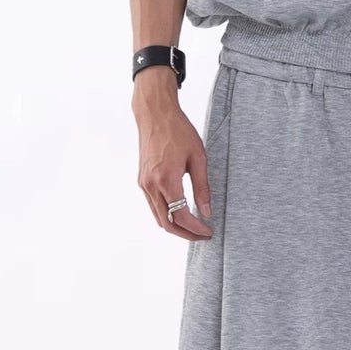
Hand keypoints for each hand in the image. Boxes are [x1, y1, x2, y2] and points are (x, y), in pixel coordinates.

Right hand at [133, 77, 213, 238]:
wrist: (155, 114)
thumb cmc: (179, 131)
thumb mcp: (198, 158)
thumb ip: (202, 187)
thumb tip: (207, 212)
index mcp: (166, 179)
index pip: (181, 216)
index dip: (196, 228)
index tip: (209, 231)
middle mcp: (150, 185)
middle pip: (166, 223)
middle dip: (186, 234)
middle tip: (203, 235)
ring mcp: (143, 184)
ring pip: (158, 217)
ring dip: (175, 226)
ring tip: (194, 227)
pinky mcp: (141, 180)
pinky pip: (153, 206)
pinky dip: (166, 215)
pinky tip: (180, 213)